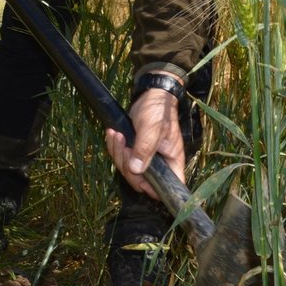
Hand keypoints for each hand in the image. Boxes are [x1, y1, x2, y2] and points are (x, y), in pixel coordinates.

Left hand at [104, 72, 184, 199]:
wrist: (151, 95)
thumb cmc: (158, 110)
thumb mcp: (152, 128)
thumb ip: (145, 148)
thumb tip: (136, 169)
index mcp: (172, 162)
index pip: (168, 188)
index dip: (154, 190)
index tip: (140, 177)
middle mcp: (160, 165)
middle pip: (141, 182)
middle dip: (127, 165)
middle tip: (123, 144)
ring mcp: (146, 159)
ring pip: (128, 170)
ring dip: (118, 153)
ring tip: (116, 134)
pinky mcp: (134, 152)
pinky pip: (121, 158)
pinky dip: (115, 147)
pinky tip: (113, 133)